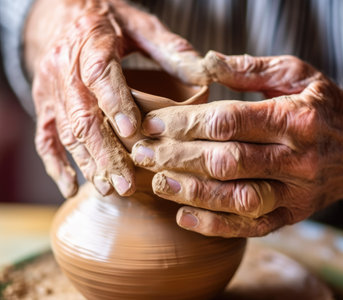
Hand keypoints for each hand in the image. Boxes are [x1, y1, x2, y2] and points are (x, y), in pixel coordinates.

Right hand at [25, 0, 208, 196]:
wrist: (62, 15)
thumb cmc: (106, 21)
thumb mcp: (139, 24)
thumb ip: (170, 49)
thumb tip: (206, 75)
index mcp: (91, 41)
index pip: (100, 74)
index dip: (115, 102)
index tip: (133, 130)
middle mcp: (64, 67)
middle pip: (82, 114)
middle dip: (104, 152)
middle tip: (126, 182)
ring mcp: (51, 90)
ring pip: (67, 132)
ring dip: (89, 163)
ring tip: (111, 187)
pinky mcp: (45, 106)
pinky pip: (45, 138)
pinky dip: (57, 165)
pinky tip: (74, 187)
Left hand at [132, 52, 342, 236]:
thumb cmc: (328, 106)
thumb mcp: (298, 74)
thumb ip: (252, 69)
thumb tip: (205, 62)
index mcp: (295, 117)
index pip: (229, 122)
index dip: (186, 123)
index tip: (153, 124)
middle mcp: (298, 159)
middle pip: (227, 161)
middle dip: (178, 157)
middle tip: (141, 153)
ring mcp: (297, 192)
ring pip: (237, 198)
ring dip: (192, 193)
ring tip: (157, 182)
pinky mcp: (295, 214)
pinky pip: (253, 226)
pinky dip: (216, 226)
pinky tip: (184, 217)